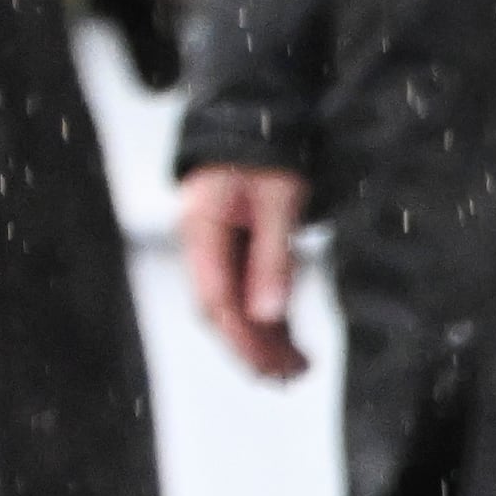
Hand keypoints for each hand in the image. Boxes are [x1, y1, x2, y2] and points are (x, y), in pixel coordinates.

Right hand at [177, 163, 310, 381]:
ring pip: (232, 305)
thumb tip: (269, 314)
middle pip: (220, 309)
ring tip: (295, 368)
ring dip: (261, 338)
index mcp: (200, 229)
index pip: (215, 299)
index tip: (272, 365)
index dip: (243, 338)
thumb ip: (272, 256)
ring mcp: (213, 248)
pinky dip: (266, 318)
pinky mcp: (231, 249)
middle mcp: (200, 244)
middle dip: (253, 347)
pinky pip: (244, 291)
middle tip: (289, 376)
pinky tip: (288, 339)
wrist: (254, 119)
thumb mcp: (278, 199)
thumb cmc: (264, 153)